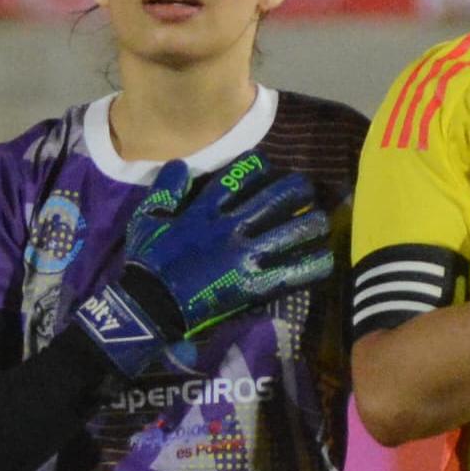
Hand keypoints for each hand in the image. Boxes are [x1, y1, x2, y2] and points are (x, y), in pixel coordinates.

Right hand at [72, 156, 333, 373]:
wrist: (150, 306)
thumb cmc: (147, 262)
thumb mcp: (146, 219)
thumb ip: (164, 190)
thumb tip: (179, 164)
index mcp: (206, 209)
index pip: (241, 175)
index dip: (260, 166)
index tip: (267, 168)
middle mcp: (233, 227)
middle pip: (279, 197)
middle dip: (298, 189)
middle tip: (305, 191)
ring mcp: (247, 256)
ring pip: (295, 230)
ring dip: (314, 222)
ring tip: (321, 221)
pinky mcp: (255, 284)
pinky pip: (295, 270)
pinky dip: (314, 263)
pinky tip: (324, 256)